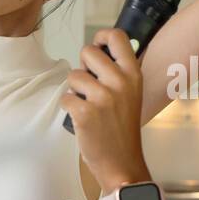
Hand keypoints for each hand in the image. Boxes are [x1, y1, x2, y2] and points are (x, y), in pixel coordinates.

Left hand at [60, 28, 148, 190]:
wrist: (122, 163)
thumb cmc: (123, 128)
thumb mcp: (132, 94)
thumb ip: (118, 72)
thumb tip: (95, 51)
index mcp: (133, 74)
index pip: (116, 36)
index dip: (101, 37)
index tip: (97, 47)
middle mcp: (120, 82)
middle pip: (87, 51)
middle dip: (83, 67)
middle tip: (90, 86)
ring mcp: (102, 97)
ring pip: (73, 76)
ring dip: (75, 90)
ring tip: (89, 106)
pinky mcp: (85, 113)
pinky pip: (65, 97)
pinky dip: (69, 107)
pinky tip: (82, 118)